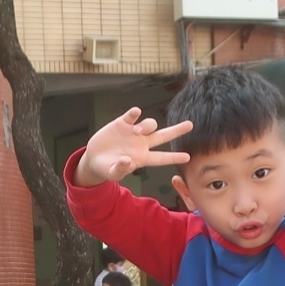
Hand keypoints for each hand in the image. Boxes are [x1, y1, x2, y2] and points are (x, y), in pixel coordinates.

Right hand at [75, 107, 192, 186]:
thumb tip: (127, 160)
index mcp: (142, 158)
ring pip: (149, 125)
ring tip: (136, 130)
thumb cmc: (106, 168)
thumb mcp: (112, 173)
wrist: (94, 158)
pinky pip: (132, 116)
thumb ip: (120, 169)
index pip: (161, 158)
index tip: (187, 157)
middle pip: (163, 136)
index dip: (174, 157)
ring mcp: (133, 132)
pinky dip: (135, 113)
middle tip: (190, 125)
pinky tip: (135, 112)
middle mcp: (141, 143)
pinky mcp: (122, 123)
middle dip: (176, 130)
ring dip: (146, 126)